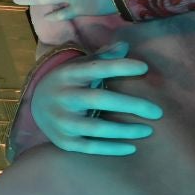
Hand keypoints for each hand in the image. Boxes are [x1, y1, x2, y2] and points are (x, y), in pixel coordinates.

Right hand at [30, 42, 162, 155]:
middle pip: (99, 99)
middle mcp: (63, 97)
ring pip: (96, 127)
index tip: (144, 68)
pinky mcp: (64, 141)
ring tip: (148, 130)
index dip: (119, 66)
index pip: (96, 68)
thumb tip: (125, 45)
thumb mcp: (80, 67)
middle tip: (158, 112)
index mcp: (68, 75)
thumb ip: (102, 58)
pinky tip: (132, 148)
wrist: (36, 106)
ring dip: (125, 130)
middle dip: (131, 105)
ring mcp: (62, 121)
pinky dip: (112, 149)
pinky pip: (91, 147)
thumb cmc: (69, 83)